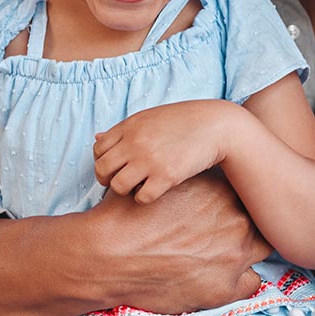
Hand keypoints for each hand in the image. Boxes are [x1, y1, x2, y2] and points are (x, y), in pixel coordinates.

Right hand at [87, 171, 268, 310]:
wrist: (106, 256)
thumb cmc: (124, 217)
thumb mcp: (153, 182)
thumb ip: (170, 173)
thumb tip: (160, 155)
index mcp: (220, 190)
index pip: (244, 190)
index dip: (232, 200)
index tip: (220, 208)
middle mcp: (234, 219)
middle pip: (255, 218)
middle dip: (241, 222)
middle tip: (222, 230)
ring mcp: (234, 254)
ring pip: (261, 248)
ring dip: (246, 250)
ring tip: (225, 252)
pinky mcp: (224, 287)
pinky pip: (252, 284)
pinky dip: (241, 281)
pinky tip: (223, 277)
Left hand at [94, 101, 233, 203]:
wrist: (217, 126)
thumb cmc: (184, 121)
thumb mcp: (150, 117)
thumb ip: (123, 130)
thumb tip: (96, 137)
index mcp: (130, 125)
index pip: (97, 148)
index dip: (103, 160)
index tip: (116, 165)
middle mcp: (136, 142)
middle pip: (101, 169)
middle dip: (107, 179)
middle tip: (121, 181)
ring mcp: (150, 159)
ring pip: (117, 186)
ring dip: (126, 190)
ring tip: (139, 185)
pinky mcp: (167, 176)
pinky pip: (141, 198)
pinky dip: (145, 197)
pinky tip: (156, 189)